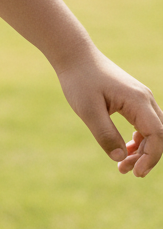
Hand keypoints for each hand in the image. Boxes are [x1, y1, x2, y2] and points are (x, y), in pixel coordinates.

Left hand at [57, 50, 162, 177]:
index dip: (150, 157)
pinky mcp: (132, 98)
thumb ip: (105, 134)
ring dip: (143, 149)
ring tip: (122, 164)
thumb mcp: (88, 110)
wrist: (74, 55)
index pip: (157, 135)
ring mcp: (140, 97)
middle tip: (124, 170)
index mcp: (137, 100)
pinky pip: (144, 123)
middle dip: (147, 157)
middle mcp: (144, 98)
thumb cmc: (79, 80)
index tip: (135, 172)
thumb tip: (121, 158)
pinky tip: (125, 148)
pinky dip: (138, 139)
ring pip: (153, 130)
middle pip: (159, 135)